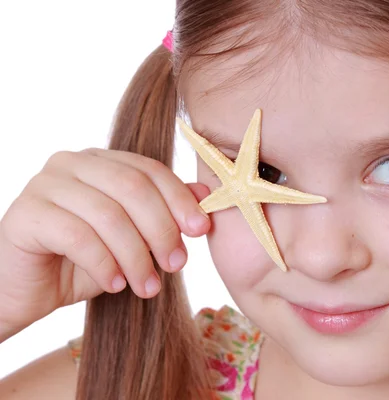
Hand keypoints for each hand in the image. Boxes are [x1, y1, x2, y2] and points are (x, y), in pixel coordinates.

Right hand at [0, 148, 209, 339]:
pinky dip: (104, 264)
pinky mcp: (26, 214)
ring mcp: (45, 184)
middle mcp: (72, 163)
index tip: (200, 231)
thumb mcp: (134, 237)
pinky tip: (115, 285)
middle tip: (177, 265)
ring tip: (148, 287)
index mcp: (101, 161)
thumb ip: (164, 211)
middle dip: (161, 229)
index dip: (179, 199)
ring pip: (108, 215)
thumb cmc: (85, 260)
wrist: (29, 288)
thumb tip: (206, 193)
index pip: (149, 170)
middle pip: (132, 188)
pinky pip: (77, 237)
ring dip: (136, 256)